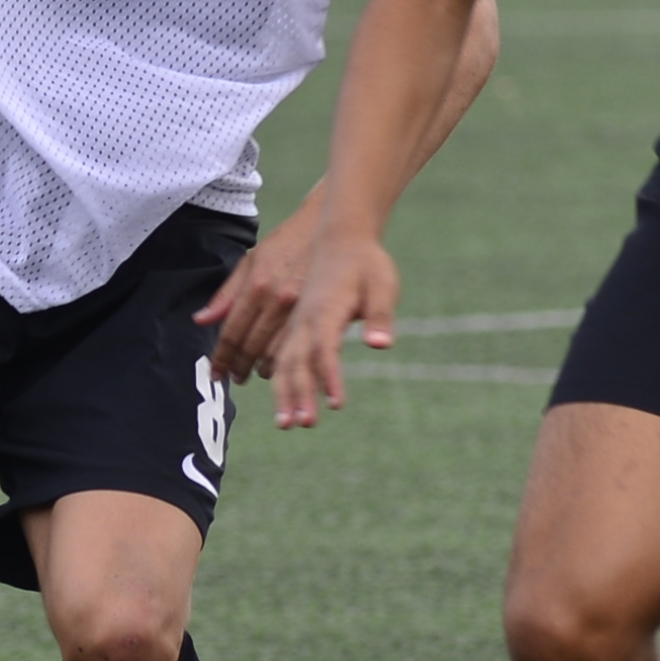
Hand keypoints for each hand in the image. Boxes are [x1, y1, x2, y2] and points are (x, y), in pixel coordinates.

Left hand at [198, 200, 361, 395]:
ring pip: (276, 353)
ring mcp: (300, 308)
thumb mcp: (250, 261)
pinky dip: (285, 360)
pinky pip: (298, 346)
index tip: (215, 373)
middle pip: (251, 347)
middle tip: (233, 377)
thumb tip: (201, 320)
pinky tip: (277, 362)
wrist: (324, 226)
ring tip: (253, 372)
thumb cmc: (284, 242)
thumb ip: (226, 294)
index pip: (232, 332)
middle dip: (239, 367)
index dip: (221, 357)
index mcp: (256, 285)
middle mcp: (277, 299)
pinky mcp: (318, 312)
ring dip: (261, 369)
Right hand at [246, 226, 401, 428]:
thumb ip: (379, 315)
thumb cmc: (366, 263)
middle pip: (295, 360)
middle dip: (296, 394)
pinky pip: (279, 354)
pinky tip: (281, 402)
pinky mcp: (295, 325)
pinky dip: (278, 379)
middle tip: (301, 424)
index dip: (330, 378)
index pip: (325, 349)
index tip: (337, 405)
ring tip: (286, 424)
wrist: (340, 236)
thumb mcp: (382, 284)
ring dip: (283, 392)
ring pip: (282, 360)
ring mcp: (296, 322)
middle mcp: (304, 317)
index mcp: (325, 308)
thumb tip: (381, 345)